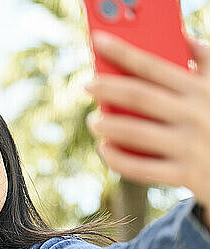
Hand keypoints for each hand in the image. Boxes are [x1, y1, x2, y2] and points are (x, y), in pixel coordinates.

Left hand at [85, 32, 209, 219]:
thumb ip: (206, 62)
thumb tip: (183, 37)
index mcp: (201, 89)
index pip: (153, 65)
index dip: (123, 52)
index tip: (98, 42)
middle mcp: (195, 114)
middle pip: (139, 97)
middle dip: (107, 89)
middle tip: (87, 85)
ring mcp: (190, 146)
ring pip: (135, 133)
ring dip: (106, 126)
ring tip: (92, 121)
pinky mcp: (186, 174)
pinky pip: (140, 168)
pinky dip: (116, 158)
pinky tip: (104, 148)